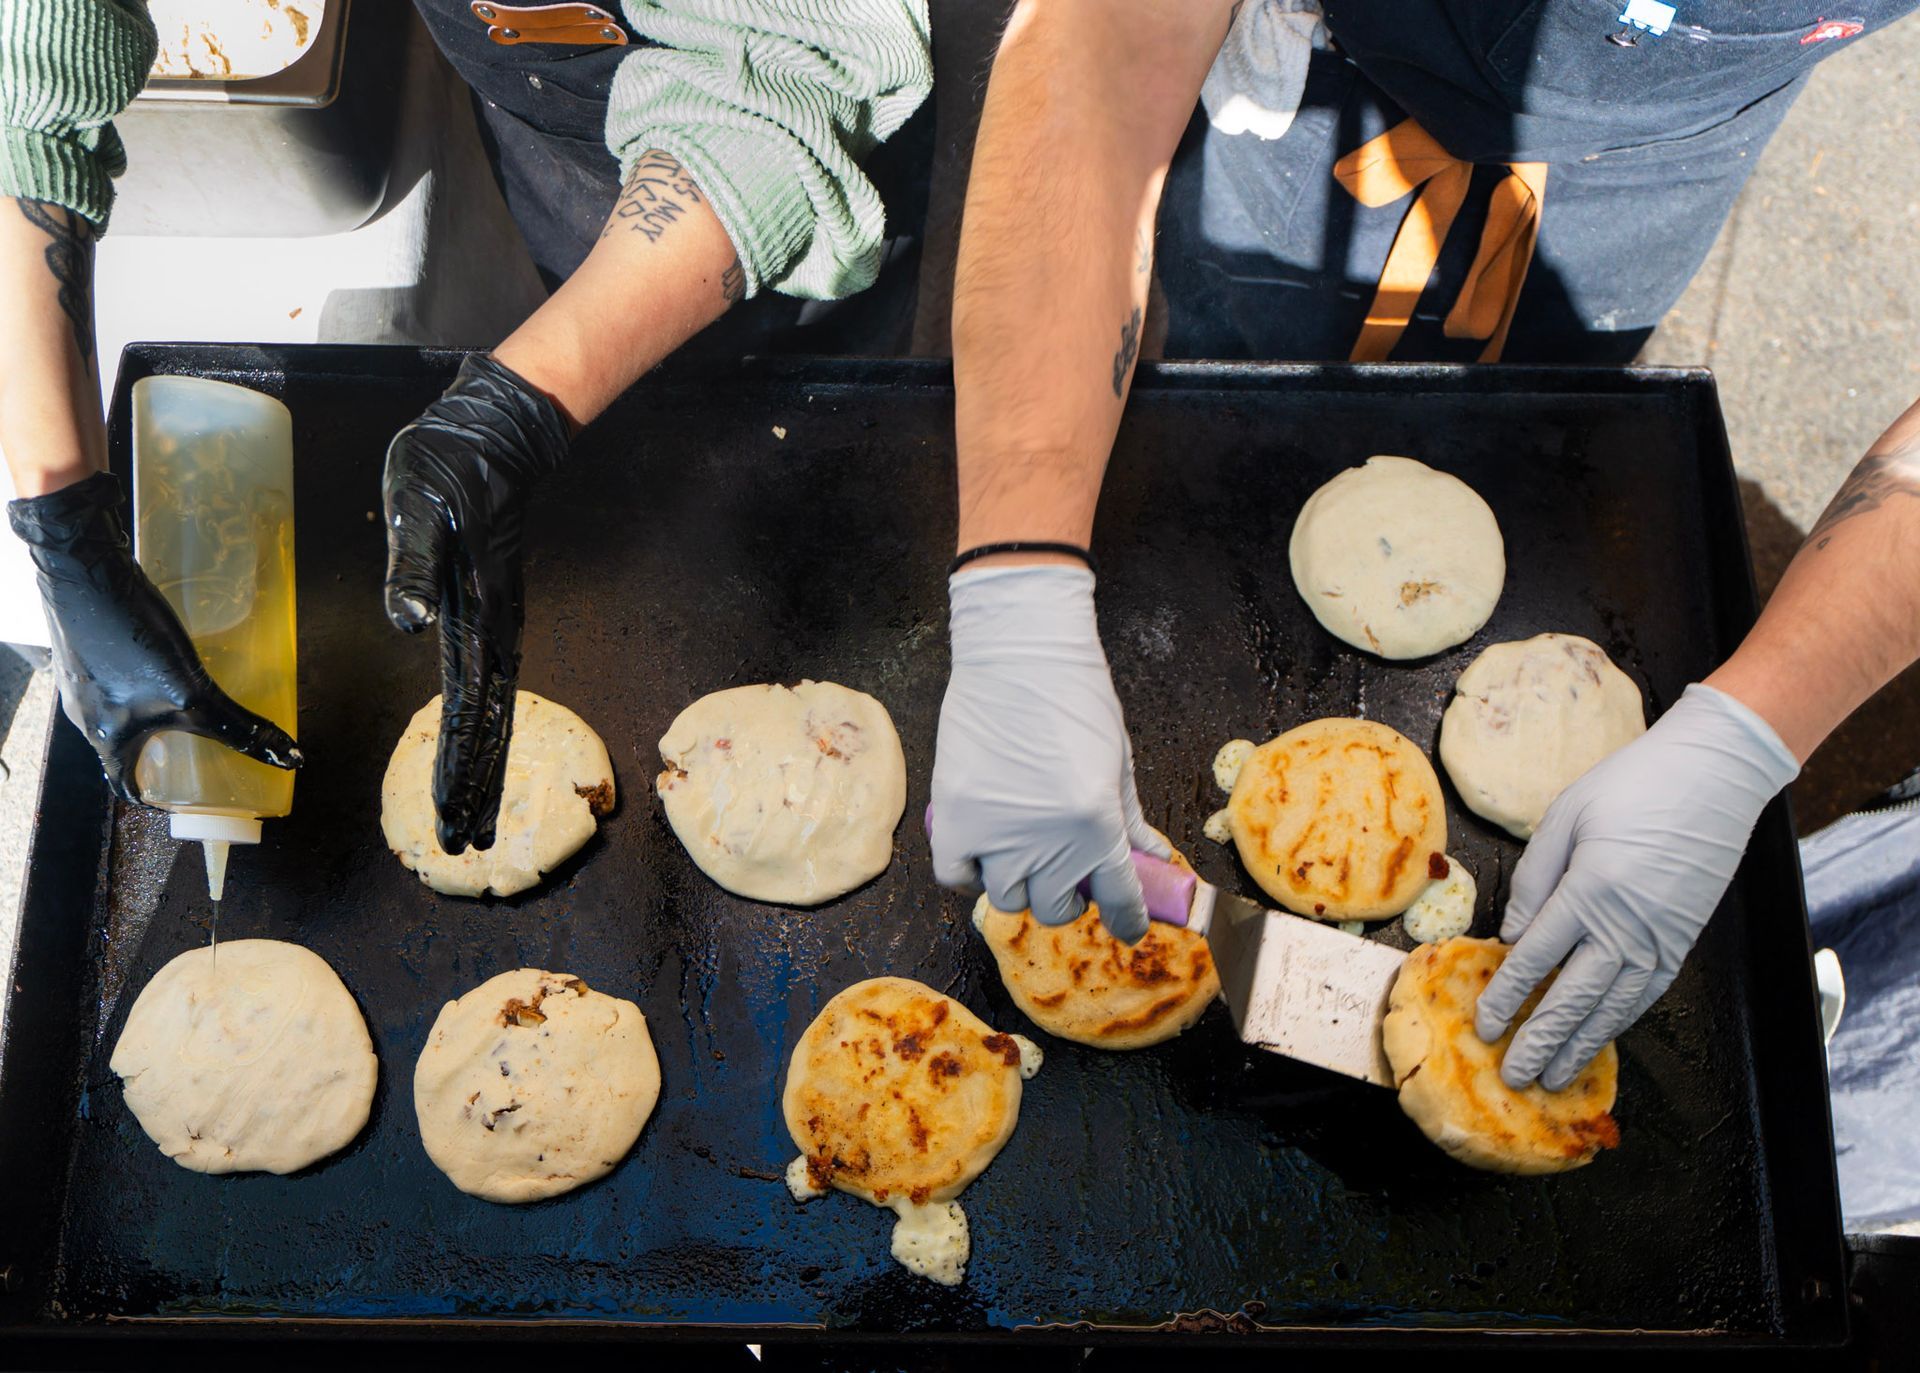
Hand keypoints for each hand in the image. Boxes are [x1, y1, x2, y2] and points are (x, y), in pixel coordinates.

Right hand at [7, 472, 300, 800]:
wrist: (83, 565)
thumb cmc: (127, 634)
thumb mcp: (190, 691)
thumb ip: (236, 726)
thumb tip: (287, 757)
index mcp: (103, 736)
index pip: (125, 785)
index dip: (157, 797)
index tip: (186, 796)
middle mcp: (84, 714)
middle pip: (127, 748)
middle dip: (167, 751)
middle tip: (204, 746)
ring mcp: (82, 679)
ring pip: (124, 711)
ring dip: (159, 714)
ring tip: (198, 703)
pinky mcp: (88, 648)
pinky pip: (121, 678)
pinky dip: (148, 680)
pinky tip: (175, 660)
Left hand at [381, 353, 568, 854]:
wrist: (496, 433)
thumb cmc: (452, 468)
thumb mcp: (420, 511)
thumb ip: (414, 569)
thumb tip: (409, 624)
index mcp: (477, 616)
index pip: (468, 709)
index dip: (458, 766)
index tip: (449, 817)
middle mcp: (496, 631)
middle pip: (490, 726)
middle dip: (475, 786)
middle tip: (465, 844)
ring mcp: (498, 624)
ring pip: (496, 712)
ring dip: (484, 766)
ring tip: (475, 816)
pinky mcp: (494, 614)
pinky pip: (493, 688)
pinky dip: (486, 729)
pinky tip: (481, 746)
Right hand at [930, 564, 1169, 940]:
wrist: (1019, 654)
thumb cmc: (1076, 697)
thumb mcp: (1118, 760)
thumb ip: (1131, 818)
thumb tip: (1151, 855)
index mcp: (1098, 826)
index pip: (1120, 903)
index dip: (1126, 920)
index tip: (1126, 923)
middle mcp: (1049, 842)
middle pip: (1057, 907)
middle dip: (1068, 894)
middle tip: (1068, 868)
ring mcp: (996, 834)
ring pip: (1008, 898)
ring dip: (1021, 884)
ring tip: (1023, 854)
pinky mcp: (953, 818)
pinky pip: (955, 877)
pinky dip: (969, 873)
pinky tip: (983, 850)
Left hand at [1475, 683, 1799, 1089]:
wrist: (1714, 777)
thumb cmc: (1632, 786)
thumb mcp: (1565, 818)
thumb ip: (1534, 880)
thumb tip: (1513, 934)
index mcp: (1589, 892)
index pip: (1536, 960)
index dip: (1506, 997)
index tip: (1484, 1025)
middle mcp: (1626, 927)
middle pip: (1573, 998)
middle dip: (1540, 1041)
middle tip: (1513, 1076)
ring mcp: (1660, 939)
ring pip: (1614, 1008)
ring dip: (1581, 1046)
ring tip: (1554, 1077)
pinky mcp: (1683, 941)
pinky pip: (1646, 994)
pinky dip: (1620, 1023)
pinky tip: (1601, 1038)